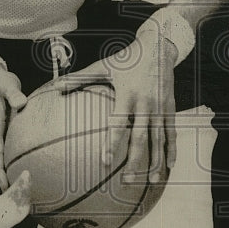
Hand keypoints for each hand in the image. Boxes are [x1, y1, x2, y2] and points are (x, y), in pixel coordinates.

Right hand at [0, 63, 27, 191]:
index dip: (0, 171)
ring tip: (21, 189)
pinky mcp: (7, 131)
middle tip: (15, 197)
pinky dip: (17, 160)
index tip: (5, 185)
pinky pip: (11, 149)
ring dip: (10, 173)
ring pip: (4, 157)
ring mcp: (1, 134)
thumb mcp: (7, 85)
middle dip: (5, 179)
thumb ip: (14, 94)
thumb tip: (21, 103)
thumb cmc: (2, 82)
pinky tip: (27, 168)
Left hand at [45, 33, 176, 184]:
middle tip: (127, 180)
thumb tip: (56, 86)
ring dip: (157, 161)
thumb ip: (80, 78)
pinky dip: (172, 149)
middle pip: (141, 137)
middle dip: (135, 160)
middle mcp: (146, 103)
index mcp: (127, 94)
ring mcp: (160, 107)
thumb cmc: (127, 58)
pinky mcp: (170, 107)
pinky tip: (170, 166)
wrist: (158, 46)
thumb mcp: (103, 66)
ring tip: (152, 181)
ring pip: (159, 139)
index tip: (104, 161)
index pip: (118, 124)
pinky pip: (172, 132)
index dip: (112, 143)